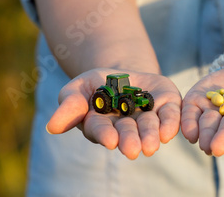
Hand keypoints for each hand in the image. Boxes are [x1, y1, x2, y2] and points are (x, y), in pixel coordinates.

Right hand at [45, 68, 180, 159]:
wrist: (124, 73)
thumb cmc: (96, 84)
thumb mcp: (78, 88)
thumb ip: (69, 105)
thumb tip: (52, 127)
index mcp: (102, 125)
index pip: (101, 130)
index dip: (105, 135)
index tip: (109, 140)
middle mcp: (126, 126)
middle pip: (128, 133)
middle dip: (129, 140)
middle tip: (133, 149)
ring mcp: (148, 117)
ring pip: (150, 128)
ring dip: (150, 136)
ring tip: (151, 146)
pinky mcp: (167, 106)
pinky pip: (171, 116)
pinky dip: (170, 124)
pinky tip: (169, 132)